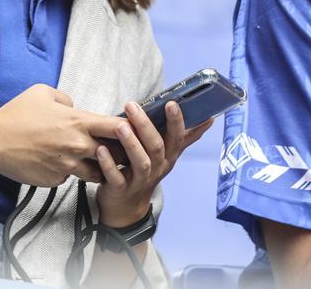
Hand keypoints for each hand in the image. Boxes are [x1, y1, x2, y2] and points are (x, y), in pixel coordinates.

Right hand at [0, 84, 125, 186]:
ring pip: (96, 172)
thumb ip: (66, 99)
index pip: (118, 127)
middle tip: (117, 151)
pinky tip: (58, 165)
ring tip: (92, 162)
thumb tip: (73, 107)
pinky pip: (70, 178)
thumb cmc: (16, 115)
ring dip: (96, 167)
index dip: (129, 129)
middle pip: (114, 154)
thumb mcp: (43, 93)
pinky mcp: (55, 179)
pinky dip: (69, 173)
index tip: (132, 130)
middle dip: (118, 153)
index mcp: (79, 122)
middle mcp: (78, 146)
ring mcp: (67, 165)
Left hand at [93, 100, 211, 227]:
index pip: (177, 138)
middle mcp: (158, 168)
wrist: (127, 207)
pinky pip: (116, 178)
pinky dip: (109, 164)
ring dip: (131, 143)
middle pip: (157, 146)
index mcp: (169, 157)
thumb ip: (185, 137)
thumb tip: (210, 119)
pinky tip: (100, 150)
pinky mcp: (122, 190)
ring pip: (141, 162)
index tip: (171, 103)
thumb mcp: (168, 155)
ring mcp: (141, 181)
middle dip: (145, 125)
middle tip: (132, 105)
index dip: (176, 122)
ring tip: (120, 126)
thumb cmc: (147, 172)